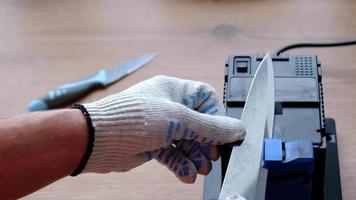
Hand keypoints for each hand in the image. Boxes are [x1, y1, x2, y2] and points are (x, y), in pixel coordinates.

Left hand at [80, 75, 244, 182]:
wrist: (98, 139)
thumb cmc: (132, 118)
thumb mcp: (178, 119)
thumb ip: (209, 126)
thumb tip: (237, 128)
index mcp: (173, 90)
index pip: (205, 99)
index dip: (216, 116)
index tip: (222, 134)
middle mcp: (167, 107)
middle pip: (198, 124)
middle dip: (206, 142)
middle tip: (211, 157)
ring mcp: (159, 126)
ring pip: (186, 142)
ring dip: (195, 156)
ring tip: (200, 169)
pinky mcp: (151, 144)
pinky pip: (172, 154)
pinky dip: (180, 164)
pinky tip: (186, 174)